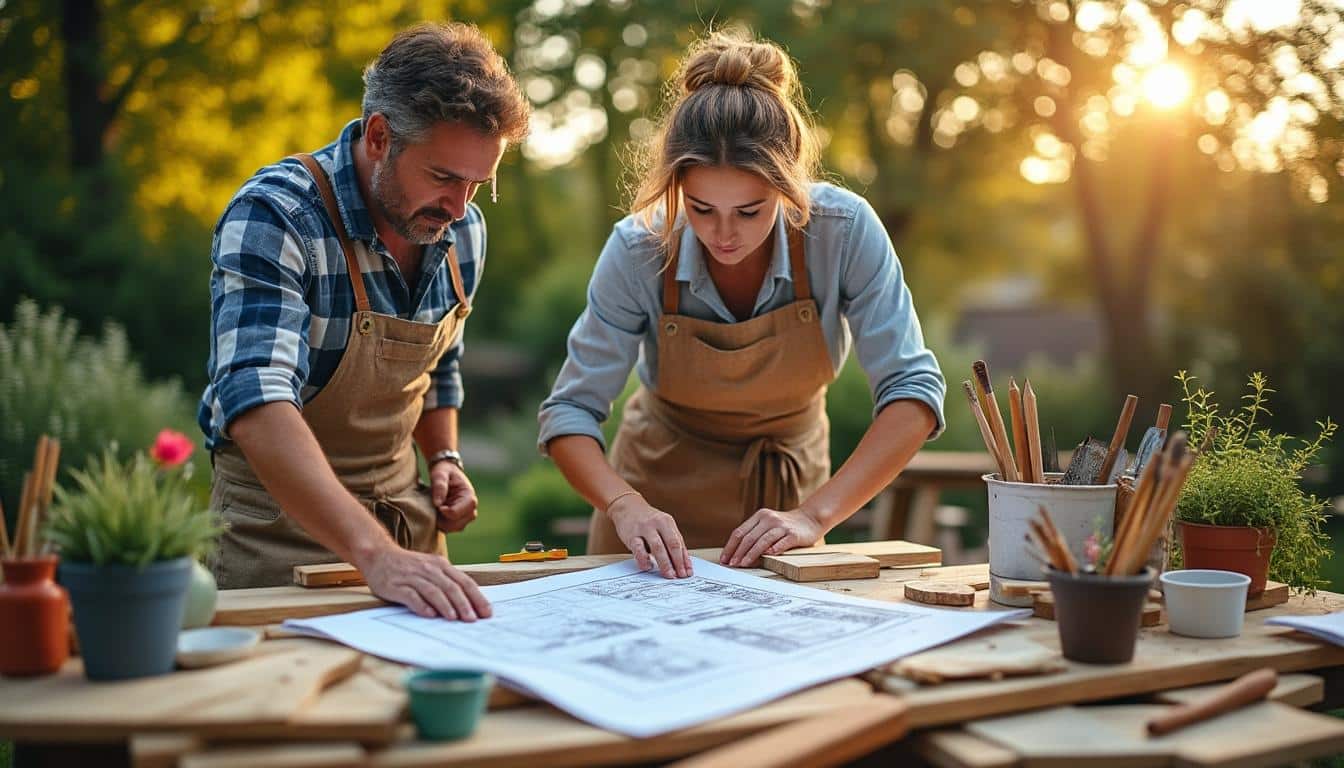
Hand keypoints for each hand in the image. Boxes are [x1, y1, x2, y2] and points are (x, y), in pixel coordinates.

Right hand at [358, 543, 491, 620]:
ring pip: (433, 591)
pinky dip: (421, 605)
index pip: (464, 581)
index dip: (477, 597)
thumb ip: (447, 582)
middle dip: (464, 604)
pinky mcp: (396, 585)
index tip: (486, 612)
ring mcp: (412, 576)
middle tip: (472, 619)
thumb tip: (468, 604)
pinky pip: (411, 595)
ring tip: (454, 618)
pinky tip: (429, 615)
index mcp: (441, 565)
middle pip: (451, 587)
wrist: (378, 554)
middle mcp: (429, 569)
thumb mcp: (431, 568)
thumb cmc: (409, 566)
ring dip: (445, 605)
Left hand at [430, 460, 477, 532]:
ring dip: (443, 523)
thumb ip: (439, 486)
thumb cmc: (444, 471)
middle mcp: (471, 508)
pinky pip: (451, 528)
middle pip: (458, 524)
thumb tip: (438, 504)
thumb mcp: (440, 474)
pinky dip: (442, 524)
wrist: (446, 473)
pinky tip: (437, 513)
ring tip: (436, 510)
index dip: (444, 512)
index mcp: (469, 496)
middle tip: (434, 508)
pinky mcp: (460, 519)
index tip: (435, 504)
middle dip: (443, 520)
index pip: (457, 513)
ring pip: (455, 528)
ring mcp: (466, 515)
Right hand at [608, 495, 692, 578]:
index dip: (684, 559)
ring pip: (657, 547)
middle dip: (677, 562)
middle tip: (680, 576)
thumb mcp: (663, 526)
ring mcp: (644, 529)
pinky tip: (648, 566)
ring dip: (665, 563)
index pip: (679, 543)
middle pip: (671, 545)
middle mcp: (657, 523)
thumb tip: (683, 563)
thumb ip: (673, 542)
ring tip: (669, 575)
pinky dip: (644, 560)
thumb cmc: (648, 520)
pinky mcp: (631, 535)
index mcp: (667, 522)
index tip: (687, 572)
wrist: (627, 507)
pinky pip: (639, 549)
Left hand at [720, 507, 824, 567]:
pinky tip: (767, 556)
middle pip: (749, 537)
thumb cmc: (785, 526)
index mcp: (760, 516)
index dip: (730, 546)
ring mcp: (782, 526)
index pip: (740, 532)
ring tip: (744, 564)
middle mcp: (769, 519)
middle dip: (738, 552)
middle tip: (732, 564)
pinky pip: (781, 543)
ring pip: (762, 541)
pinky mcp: (794, 534)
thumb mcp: (767, 525)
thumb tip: (736, 554)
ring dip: (751, 554)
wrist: (810, 519)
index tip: (724, 559)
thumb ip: (754, 534)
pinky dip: (773, 550)